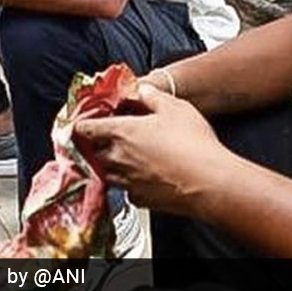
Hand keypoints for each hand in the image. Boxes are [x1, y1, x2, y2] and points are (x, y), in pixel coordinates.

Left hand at [74, 84, 233, 215]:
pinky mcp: (140, 200)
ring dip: (112, 165)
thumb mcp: (174, 107)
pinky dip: (130, 184)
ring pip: (107, 173)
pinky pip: (127, 191)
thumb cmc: (193, 145)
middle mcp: (118, 158)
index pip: (85, 128)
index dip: (81, 124)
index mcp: (121, 132)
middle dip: (97, 145)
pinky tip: (143, 178)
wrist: (211, 184)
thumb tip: (142, 90)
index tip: (80, 123)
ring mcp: (127, 182)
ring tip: (126, 158)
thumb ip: (151, 96)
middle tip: (105, 139)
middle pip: (93, 152)